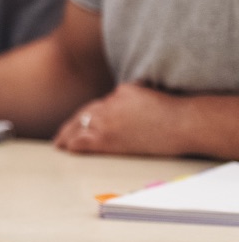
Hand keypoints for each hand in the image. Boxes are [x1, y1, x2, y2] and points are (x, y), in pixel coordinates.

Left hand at [55, 82, 188, 155]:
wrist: (182, 123)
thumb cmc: (172, 111)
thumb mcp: (145, 92)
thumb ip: (129, 95)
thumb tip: (124, 99)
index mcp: (118, 94)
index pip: (95, 106)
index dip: (83, 116)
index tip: (76, 122)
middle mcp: (108, 105)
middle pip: (83, 116)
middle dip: (71, 125)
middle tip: (61, 135)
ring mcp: (106, 122)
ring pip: (80, 127)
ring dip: (68, 136)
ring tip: (60, 144)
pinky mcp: (109, 138)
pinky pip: (85, 141)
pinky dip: (74, 144)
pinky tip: (67, 149)